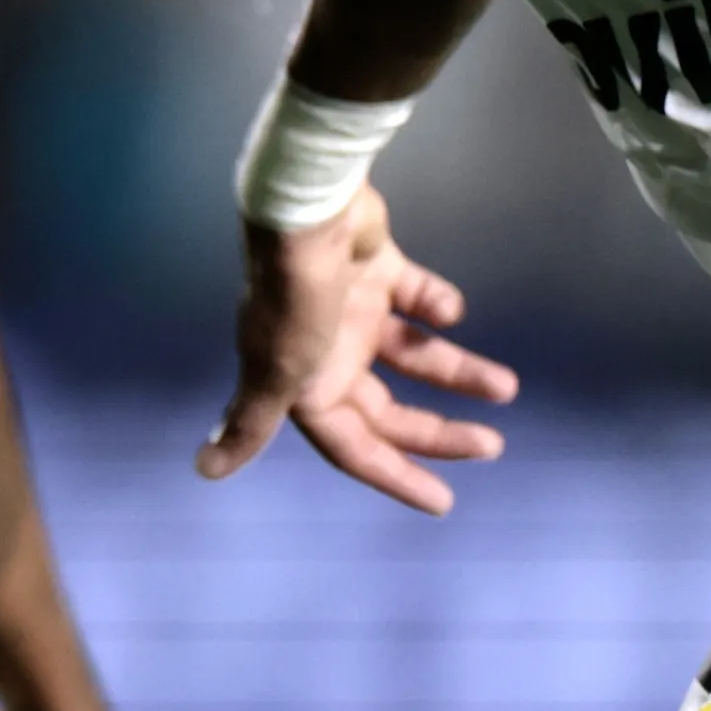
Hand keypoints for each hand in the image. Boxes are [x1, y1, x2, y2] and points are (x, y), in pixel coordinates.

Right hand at [198, 190, 517, 515]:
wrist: (308, 207)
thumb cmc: (297, 297)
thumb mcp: (277, 370)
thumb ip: (253, 422)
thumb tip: (204, 469)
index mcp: (306, 386)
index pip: (355, 447)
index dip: (397, 476)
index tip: (445, 503)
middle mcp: (330, 352)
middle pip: (390, 409)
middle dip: (438, 432)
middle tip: (492, 445)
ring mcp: (354, 308)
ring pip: (414, 356)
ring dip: (458, 373)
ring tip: (506, 387)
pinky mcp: (376, 265)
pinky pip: (416, 296)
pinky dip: (438, 306)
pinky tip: (451, 310)